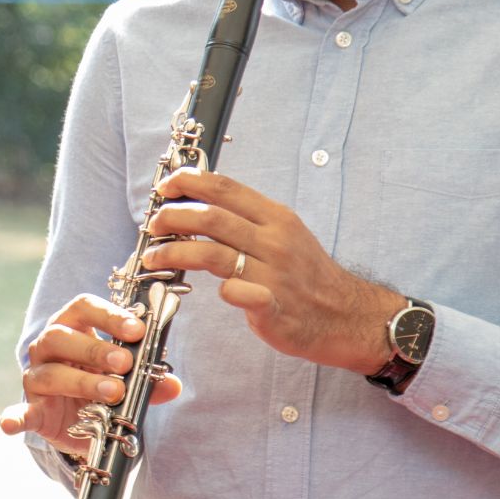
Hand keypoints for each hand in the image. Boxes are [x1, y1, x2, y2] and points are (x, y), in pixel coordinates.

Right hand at [1, 294, 181, 452]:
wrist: (81, 422)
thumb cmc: (103, 386)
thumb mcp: (128, 379)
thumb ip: (148, 381)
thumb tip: (171, 384)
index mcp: (74, 328)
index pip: (84, 307)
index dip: (109, 315)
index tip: (137, 330)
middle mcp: (49, 348)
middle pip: (60, 336)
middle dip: (95, 349)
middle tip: (125, 364)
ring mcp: (37, 378)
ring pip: (50, 373)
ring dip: (81, 382)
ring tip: (113, 393)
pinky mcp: (33, 409)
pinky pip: (20, 411)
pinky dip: (15, 416)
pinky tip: (10, 424)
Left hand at [142, 167, 400, 373]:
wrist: (346, 315)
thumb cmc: (305, 274)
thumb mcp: (282, 233)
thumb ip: (245, 219)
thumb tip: (199, 202)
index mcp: (275, 218)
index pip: (225, 188)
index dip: (189, 183)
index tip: (165, 188)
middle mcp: (274, 241)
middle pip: (212, 218)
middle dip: (173, 217)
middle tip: (152, 224)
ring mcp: (274, 275)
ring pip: (213, 254)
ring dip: (174, 252)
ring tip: (153, 256)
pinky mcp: (274, 308)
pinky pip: (243, 294)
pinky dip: (224, 290)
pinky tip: (213, 291)